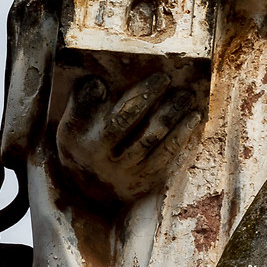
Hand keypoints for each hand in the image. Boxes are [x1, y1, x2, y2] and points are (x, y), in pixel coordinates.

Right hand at [54, 67, 203, 204]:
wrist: (85, 189)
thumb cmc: (81, 144)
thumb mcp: (71, 125)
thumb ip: (83, 102)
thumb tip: (99, 84)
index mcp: (93, 146)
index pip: (121, 119)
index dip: (144, 97)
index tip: (163, 78)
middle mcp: (113, 165)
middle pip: (147, 135)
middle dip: (169, 112)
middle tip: (186, 92)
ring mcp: (132, 177)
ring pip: (162, 150)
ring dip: (181, 128)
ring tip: (194, 108)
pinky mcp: (146, 185)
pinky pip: (169, 163)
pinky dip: (182, 144)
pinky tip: (192, 128)